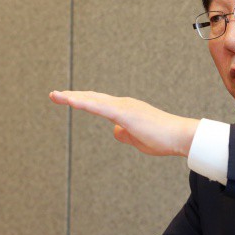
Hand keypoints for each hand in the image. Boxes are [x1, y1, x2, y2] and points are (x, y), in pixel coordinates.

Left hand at [49, 91, 199, 156]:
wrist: (180, 136)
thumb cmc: (163, 139)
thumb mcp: (138, 140)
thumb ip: (125, 134)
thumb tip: (115, 131)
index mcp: (126, 110)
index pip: (100, 103)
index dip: (83, 100)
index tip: (67, 99)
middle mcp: (123, 104)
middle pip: (93, 98)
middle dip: (73, 96)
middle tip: (54, 95)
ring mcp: (124, 107)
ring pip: (93, 100)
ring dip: (73, 97)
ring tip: (56, 96)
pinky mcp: (125, 114)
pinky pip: (100, 107)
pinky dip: (84, 103)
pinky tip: (71, 101)